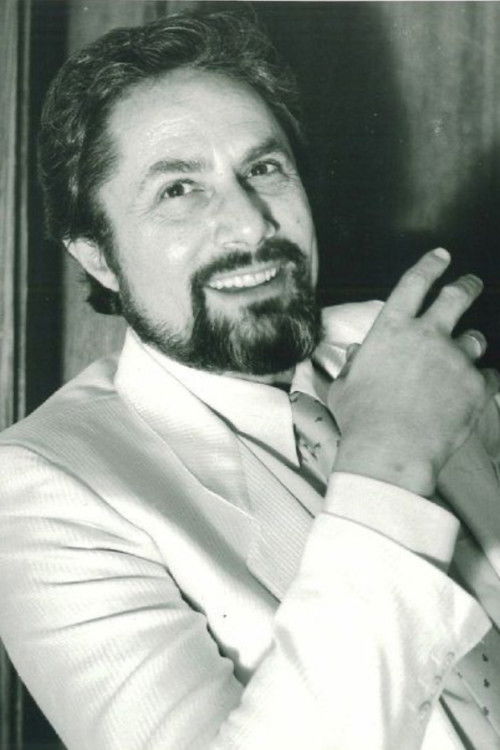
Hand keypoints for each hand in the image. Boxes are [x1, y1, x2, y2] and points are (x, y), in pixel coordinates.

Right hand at [328, 248, 499, 495]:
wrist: (391, 450)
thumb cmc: (361, 420)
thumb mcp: (344, 387)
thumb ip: (352, 365)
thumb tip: (356, 355)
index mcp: (391, 329)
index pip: (414, 283)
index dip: (430, 265)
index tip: (441, 256)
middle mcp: (427, 335)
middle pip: (456, 297)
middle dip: (467, 285)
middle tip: (472, 284)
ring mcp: (455, 358)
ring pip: (475, 338)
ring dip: (469, 344)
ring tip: (464, 356)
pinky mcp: (476, 385)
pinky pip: (489, 375)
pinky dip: (482, 381)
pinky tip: (474, 391)